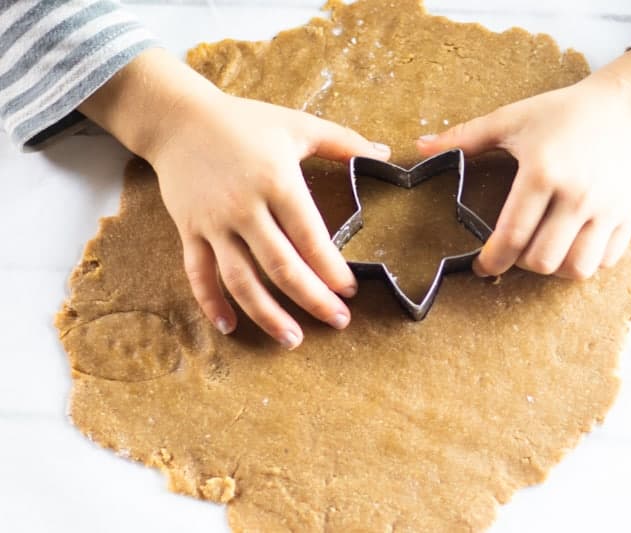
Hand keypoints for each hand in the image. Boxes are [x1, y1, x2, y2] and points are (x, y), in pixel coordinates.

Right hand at [79, 49, 390, 348]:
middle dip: (312, 299)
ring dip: (267, 314)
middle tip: (338, 321)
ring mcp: (214, 223)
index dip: (332, 269)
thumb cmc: (244, 121)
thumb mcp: (297, 124)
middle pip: (281, 266)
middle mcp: (245, 207)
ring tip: (292, 339)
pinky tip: (229, 327)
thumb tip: (386, 152)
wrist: (178, 118)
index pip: (310, 237)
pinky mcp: (189, 230)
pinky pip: (198, 274)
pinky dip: (211, 303)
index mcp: (277, 181)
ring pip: (240, 279)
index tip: (350, 290)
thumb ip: (344, 141)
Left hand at [417, 50, 630, 279]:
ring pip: (577, 269)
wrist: (627, 107)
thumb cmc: (564, 112)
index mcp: (542, 173)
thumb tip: (420, 146)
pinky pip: (605, 261)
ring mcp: (607, 210)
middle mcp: (577, 196)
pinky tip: (572, 245)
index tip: (483, 266)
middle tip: (514, 253)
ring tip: (544, 251)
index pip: (512, 236)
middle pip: (543, 261)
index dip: (492, 260)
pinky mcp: (629, 217)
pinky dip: (586, 262)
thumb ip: (465, 137)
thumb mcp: (512, 119)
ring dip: (555, 269)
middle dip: (521, 265)